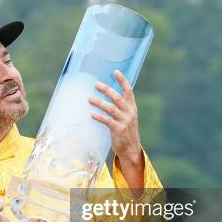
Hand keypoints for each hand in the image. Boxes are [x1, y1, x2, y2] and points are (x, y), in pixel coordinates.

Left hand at [88, 70, 144, 194]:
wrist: (130, 149)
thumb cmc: (125, 131)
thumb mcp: (126, 117)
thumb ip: (120, 107)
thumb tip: (108, 95)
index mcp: (132, 108)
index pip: (129, 91)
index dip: (122, 81)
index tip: (115, 72)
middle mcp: (130, 113)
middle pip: (117, 98)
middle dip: (107, 90)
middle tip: (96, 84)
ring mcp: (125, 122)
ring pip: (111, 109)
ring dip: (99, 103)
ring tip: (89, 98)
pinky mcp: (119, 130)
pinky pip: (107, 121)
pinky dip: (99, 117)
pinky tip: (91, 114)